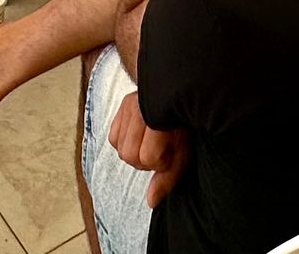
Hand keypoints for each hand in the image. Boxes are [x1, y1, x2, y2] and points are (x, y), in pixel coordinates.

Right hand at [108, 93, 187, 207]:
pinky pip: (113, 137)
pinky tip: (140, 137)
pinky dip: (124, 142)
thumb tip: (151, 201)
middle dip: (145, 160)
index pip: (147, 157)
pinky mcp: (123, 105)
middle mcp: (141, 109)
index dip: (161, 163)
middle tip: (161, 150)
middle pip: (129, 155)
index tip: (172, 153)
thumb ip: (168, 177)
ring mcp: (130, 105)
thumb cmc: (185, 126)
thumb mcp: (184, 152)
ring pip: (119, 148)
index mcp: (161, 119)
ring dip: (134, 152)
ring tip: (151, 143)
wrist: (181, 95)